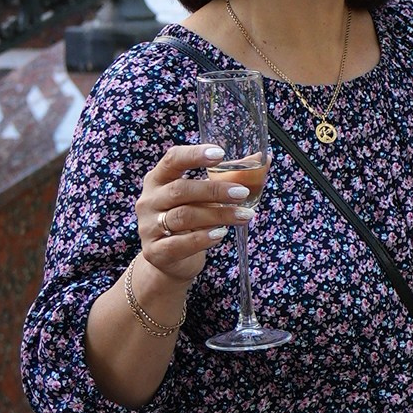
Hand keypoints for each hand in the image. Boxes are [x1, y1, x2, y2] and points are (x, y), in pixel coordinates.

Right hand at [132, 142, 250, 289]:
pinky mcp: (155, 252)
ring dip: (218, 215)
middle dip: (214, 190)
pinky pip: (180, 244)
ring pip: (184, 216)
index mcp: (158, 179)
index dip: (194, 155)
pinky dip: (203, 238)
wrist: (170, 259)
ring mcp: (149, 227)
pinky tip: (221, 234)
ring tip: (244, 215)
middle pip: (180, 190)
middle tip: (242, 192)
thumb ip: (230, 177)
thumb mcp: (205, 196)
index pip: (172, 159)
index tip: (220, 154)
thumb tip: (263, 159)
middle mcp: (149, 200)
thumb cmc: (191, 219)